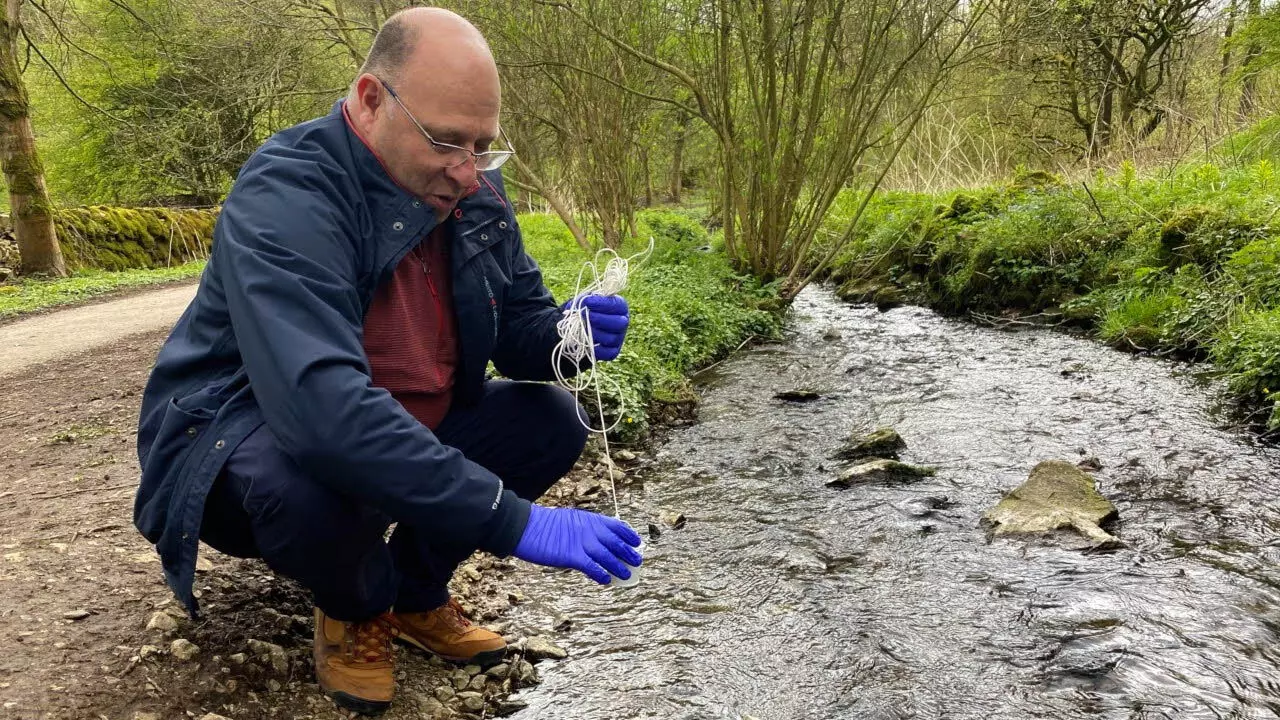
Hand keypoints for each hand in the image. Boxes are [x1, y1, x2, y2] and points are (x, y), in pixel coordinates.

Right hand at [513, 505, 642, 582]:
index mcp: (590, 519)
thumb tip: (594, 541)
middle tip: (637, 561)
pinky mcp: (573, 557)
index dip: (628, 535)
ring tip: (627, 575)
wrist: (527, 526)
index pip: (616, 526)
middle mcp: (590, 531)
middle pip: (616, 544)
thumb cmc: (544, 524)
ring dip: (619, 567)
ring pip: (608, 558)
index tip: (637, 542)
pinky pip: (593, 568)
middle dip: (628, 553)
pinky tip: (606, 580)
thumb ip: (584, 529)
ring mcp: (583, 544)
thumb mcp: (570, 520)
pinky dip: (601, 575)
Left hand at [561, 294, 629, 361]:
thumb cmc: (587, 309)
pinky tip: (585, 341)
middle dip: (599, 319)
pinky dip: (595, 348)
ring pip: (611, 339)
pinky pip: (607, 353)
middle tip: (582, 314)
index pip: (616, 305)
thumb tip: (582, 305)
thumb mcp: (586, 300)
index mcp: (620, 307)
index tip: (586, 301)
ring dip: (593, 333)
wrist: (583, 325)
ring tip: (581, 327)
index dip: (601, 303)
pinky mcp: (613, 351)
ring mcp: (619, 338)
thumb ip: (586, 300)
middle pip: (619, 323)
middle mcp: (623, 322)